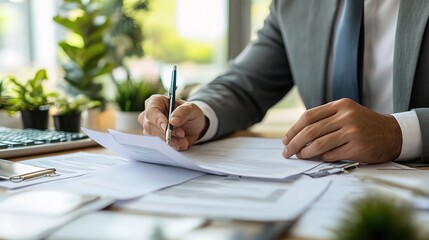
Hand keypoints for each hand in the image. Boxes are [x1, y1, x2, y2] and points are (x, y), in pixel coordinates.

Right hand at [138, 94, 207, 150]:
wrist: (193, 126)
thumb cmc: (189, 113)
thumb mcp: (191, 109)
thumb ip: (183, 112)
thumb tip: (173, 121)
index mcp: (155, 101)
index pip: (151, 111)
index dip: (157, 119)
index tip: (166, 127)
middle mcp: (149, 114)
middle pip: (150, 126)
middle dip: (167, 132)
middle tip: (182, 134)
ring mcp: (150, 127)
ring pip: (154, 137)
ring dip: (170, 141)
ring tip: (184, 141)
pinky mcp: (154, 138)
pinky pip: (158, 145)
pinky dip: (170, 145)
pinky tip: (180, 144)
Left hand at [282, 98, 401, 163]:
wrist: (392, 134)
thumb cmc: (363, 125)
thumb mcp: (346, 113)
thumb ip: (324, 120)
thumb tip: (296, 136)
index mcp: (340, 105)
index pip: (308, 116)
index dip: (293, 129)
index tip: (285, 139)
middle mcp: (346, 116)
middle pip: (310, 131)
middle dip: (294, 143)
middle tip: (286, 152)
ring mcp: (353, 131)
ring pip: (318, 144)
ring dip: (304, 152)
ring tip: (298, 156)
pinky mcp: (357, 147)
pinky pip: (331, 154)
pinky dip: (320, 157)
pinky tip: (317, 158)